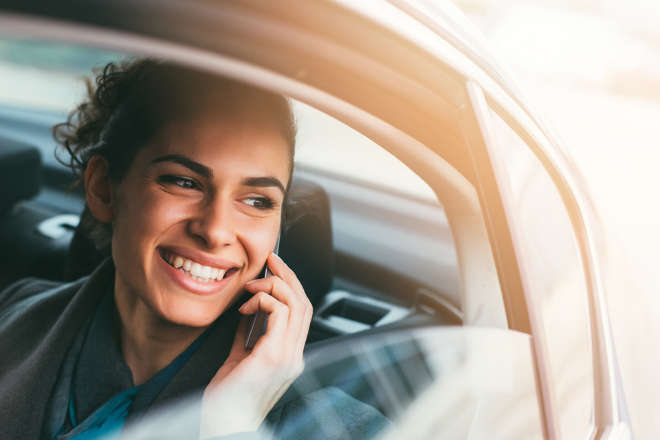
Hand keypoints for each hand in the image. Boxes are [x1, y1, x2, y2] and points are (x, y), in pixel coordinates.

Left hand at [199, 253, 312, 437]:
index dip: (291, 286)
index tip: (274, 269)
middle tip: (271, 260)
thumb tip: (247, 312)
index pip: (301, 313)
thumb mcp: (238, 362)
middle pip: (304, 304)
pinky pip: (279, 314)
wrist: (222, 429)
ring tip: (251, 286)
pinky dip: (264, 301)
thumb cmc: (225, 404)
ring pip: (296, 304)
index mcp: (288, 358)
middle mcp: (294, 357)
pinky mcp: (273, 358)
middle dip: (288, 276)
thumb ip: (247, 337)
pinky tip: (245, 306)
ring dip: (273, 286)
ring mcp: (287, 358)